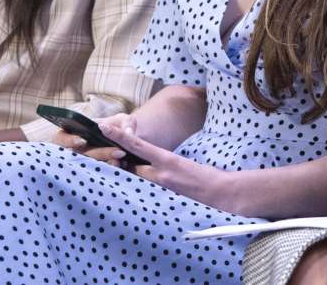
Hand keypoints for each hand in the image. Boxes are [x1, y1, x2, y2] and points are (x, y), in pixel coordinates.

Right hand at [52, 112, 136, 165]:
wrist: (130, 142)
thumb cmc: (122, 126)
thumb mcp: (125, 120)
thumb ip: (126, 123)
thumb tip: (127, 132)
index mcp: (76, 133)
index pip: (61, 137)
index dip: (68, 140)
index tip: (82, 141)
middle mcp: (77, 150)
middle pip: (79, 155)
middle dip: (100, 154)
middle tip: (119, 152)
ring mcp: (86, 163)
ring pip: (89, 167)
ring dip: (106, 165)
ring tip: (122, 161)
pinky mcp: (97, 173)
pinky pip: (99, 175)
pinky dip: (111, 171)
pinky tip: (124, 167)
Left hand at [98, 122, 234, 212]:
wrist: (222, 192)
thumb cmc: (208, 175)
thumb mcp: (186, 162)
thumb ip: (168, 162)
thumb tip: (156, 163)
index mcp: (168, 160)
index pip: (137, 145)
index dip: (119, 136)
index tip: (104, 128)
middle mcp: (163, 174)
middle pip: (133, 167)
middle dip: (126, 163)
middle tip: (119, 159)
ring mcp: (164, 188)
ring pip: (140, 179)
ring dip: (137, 175)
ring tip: (136, 171)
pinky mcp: (167, 198)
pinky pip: (149, 190)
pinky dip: (147, 186)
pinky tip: (152, 187)